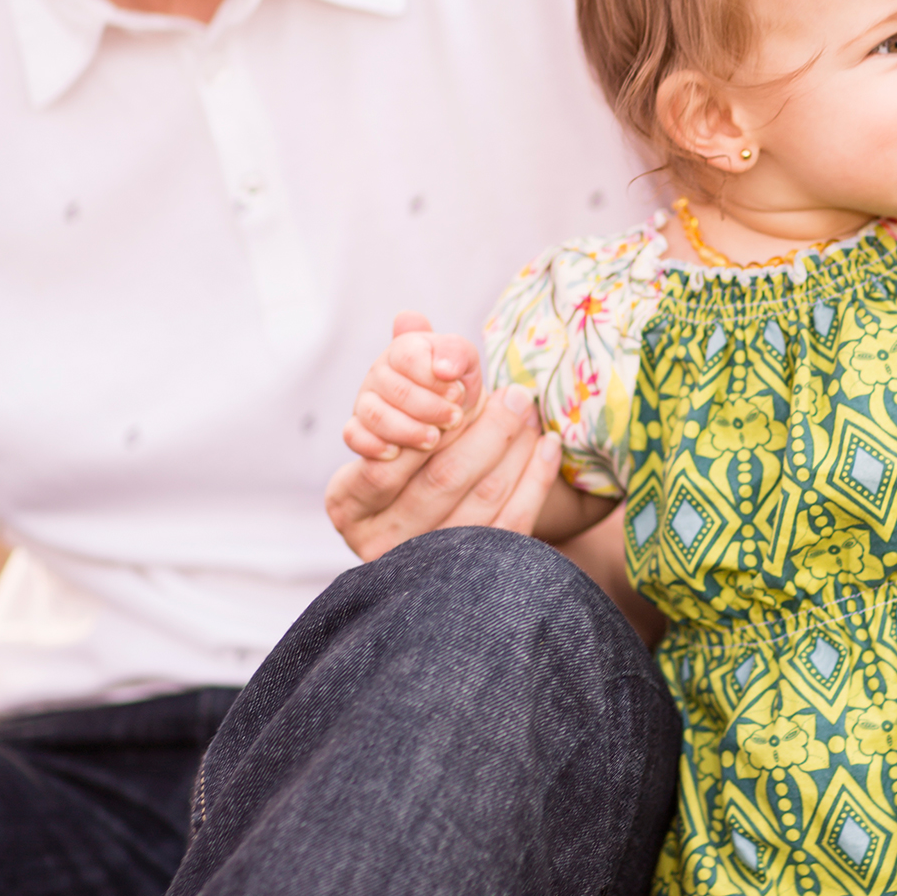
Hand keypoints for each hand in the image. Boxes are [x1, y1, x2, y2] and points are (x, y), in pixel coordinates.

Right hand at [328, 313, 562, 560]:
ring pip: (480, 504)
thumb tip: (410, 318)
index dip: (431, 419)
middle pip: (441, 478)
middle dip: (485, 431)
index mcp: (346, 502)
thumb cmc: (412, 454)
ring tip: (533, 415)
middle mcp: (376, 543)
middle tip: (517, 395)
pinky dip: (534, 484)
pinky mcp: (470, 577)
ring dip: (513, 453)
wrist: (434, 525)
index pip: (390, 458)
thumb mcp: (399, 417)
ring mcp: (423, 567)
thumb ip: (401, 366)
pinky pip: (511, 528)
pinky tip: (549, 449)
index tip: (467, 387)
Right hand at [343, 311, 482, 461]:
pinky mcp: (357, 427)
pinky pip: (353, 435)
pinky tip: (396, 452)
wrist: (449, 412)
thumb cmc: (456, 383)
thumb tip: (444, 369)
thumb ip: (456, 353)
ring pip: (375, 414)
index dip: (434, 378)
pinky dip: (373, 445)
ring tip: (434, 439)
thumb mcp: (465, 362)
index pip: (409, 357)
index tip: (457, 394)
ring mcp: (365, 400)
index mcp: (404, 349)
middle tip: (455, 419)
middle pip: (396, 389)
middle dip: (430, 408)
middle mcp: (379, 372)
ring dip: (408, 430)